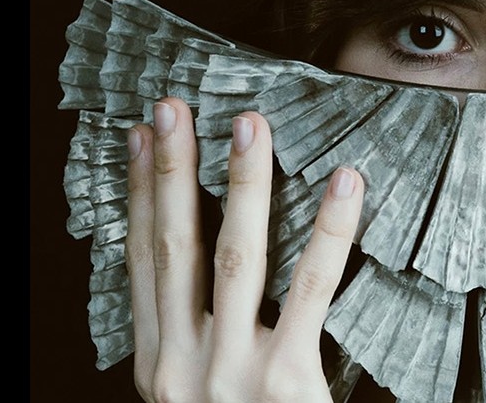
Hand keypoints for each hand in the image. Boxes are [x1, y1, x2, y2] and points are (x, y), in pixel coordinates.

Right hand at [123, 97, 366, 402]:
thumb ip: (199, 356)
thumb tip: (207, 288)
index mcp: (158, 373)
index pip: (143, 265)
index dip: (142, 197)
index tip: (144, 142)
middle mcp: (183, 368)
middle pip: (173, 249)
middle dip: (172, 173)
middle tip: (173, 109)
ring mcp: (230, 375)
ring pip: (231, 257)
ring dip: (240, 185)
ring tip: (249, 128)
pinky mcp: (285, 383)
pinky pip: (309, 290)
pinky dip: (327, 231)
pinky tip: (342, 185)